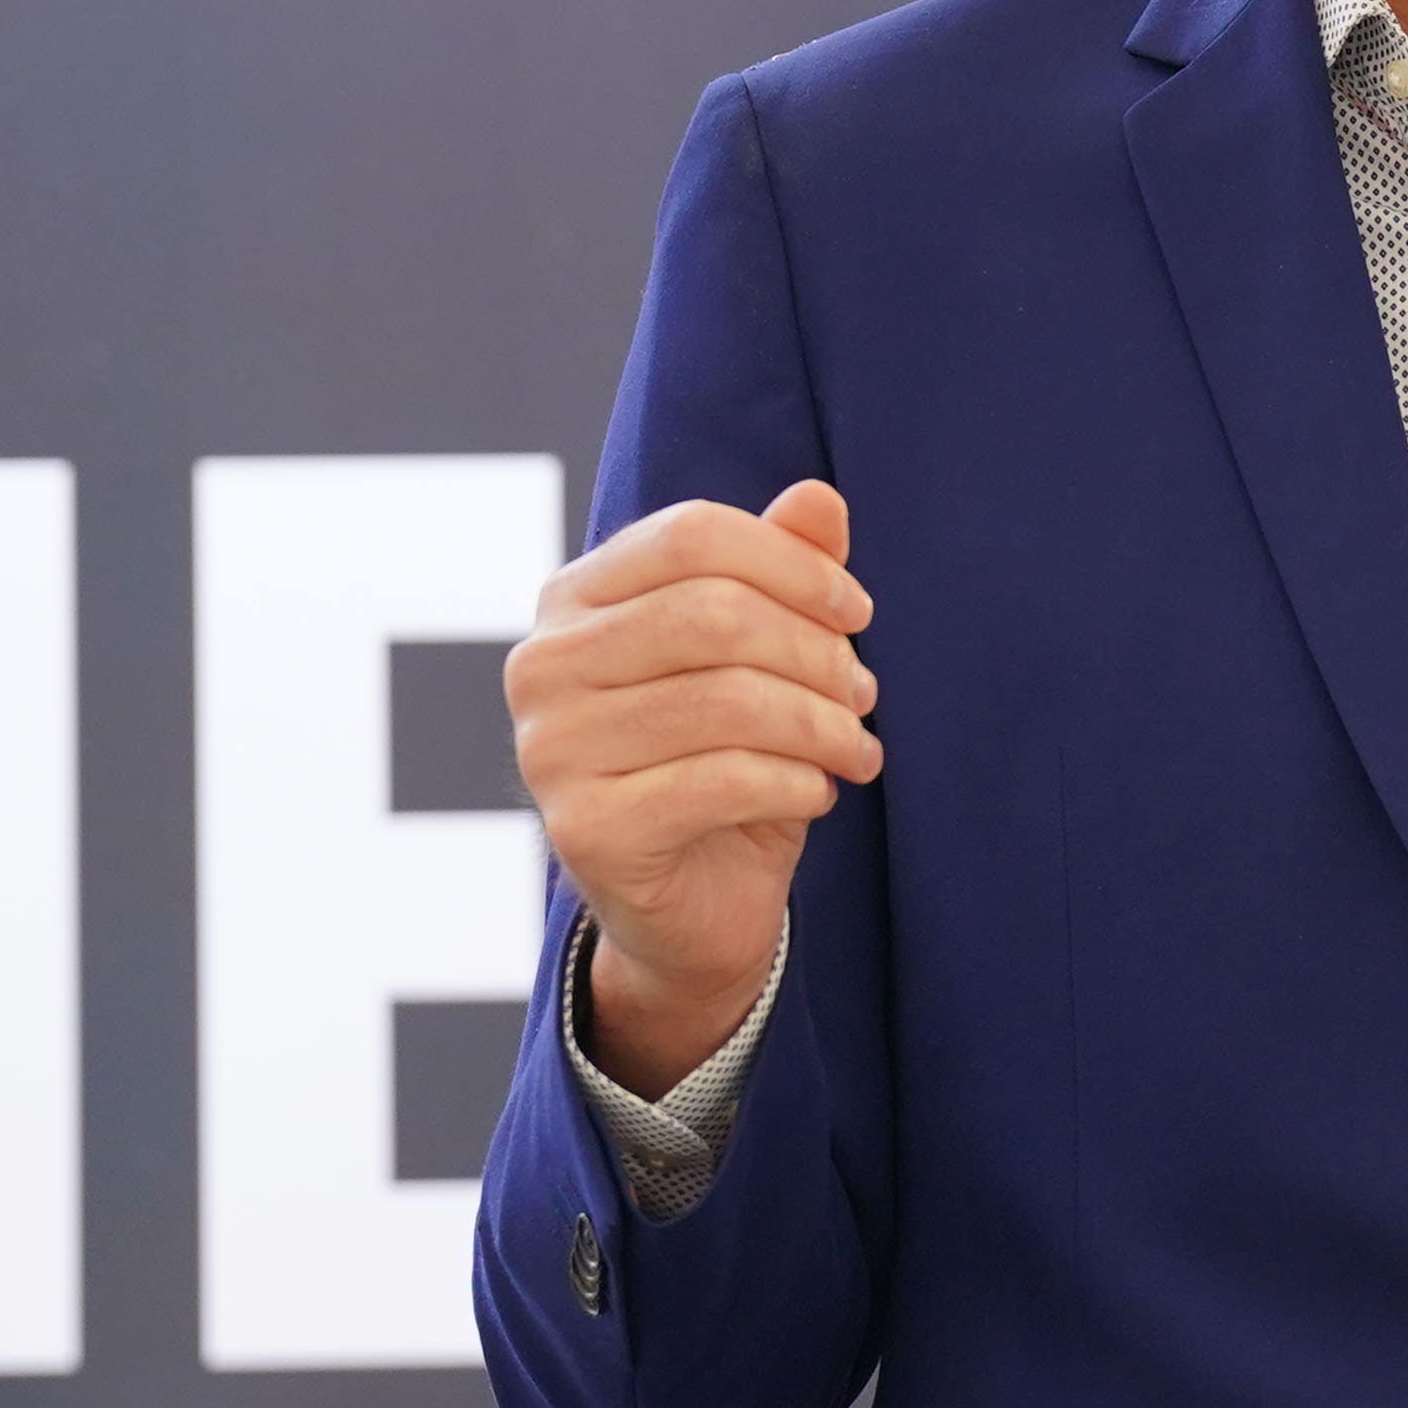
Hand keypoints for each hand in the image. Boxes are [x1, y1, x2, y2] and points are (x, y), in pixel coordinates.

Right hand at [507, 478, 879, 1092]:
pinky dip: (796, 781)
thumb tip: (819, 498)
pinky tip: (818, 792)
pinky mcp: (585, 828)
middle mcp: (543, 664)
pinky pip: (724, 779)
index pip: (692, 534)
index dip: (794, 565)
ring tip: (857, 747)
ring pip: (727, 698)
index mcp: (574, 598)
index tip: (857, 612)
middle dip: (815, 651)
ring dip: (820, 722)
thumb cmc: (724, 764)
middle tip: (864, 694)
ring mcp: (551, 747)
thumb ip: (780, 574)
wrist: (688, 909)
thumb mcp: (762, 661)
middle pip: (714, 612)